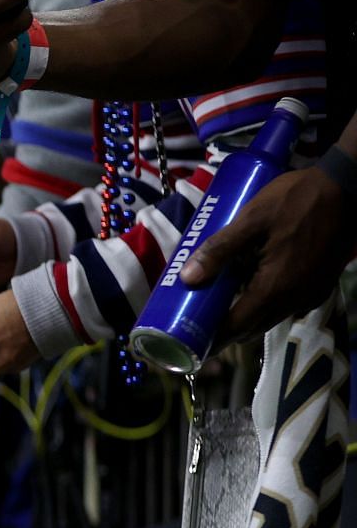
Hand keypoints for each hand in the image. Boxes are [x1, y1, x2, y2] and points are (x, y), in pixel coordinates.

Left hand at [178, 166, 350, 344]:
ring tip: (218, 302)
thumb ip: (219, 250)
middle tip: (197, 319)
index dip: (212, 338)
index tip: (189, 340)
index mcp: (275, 288)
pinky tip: (248, 285)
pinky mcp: (318, 285)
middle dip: (225, 329)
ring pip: (269, 317)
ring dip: (245, 315)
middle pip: (252, 327)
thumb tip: (187, 278)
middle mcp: (295, 300)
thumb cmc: (297, 200)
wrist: (347, 187)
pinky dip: (264, 304)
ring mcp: (310, 294)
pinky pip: (285, 305)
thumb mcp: (251, 219)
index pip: (237, 327)